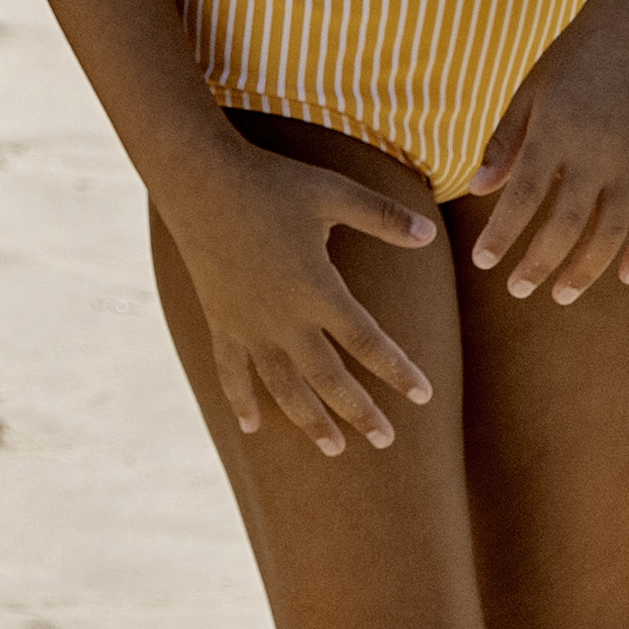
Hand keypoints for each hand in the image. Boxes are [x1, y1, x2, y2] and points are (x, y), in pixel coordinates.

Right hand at [170, 136, 440, 453]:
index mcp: (317, 290)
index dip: (397, 371)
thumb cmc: (273, 183)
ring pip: (283, 388)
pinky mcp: (220, 322)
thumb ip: (384, 217)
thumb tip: (429, 234)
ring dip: (310, 420)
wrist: (199, 180)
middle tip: (386, 440)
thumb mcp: (335, 193)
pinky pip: (232, 374)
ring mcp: (248, 326)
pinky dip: (242, 402)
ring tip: (334, 448)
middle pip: (328, 379)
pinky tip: (253, 428)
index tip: (424, 395)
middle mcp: (283, 319)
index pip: (367, 342)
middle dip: (359, 412)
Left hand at [461, 18, 628, 306]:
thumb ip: (506, 141)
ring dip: (585, 270)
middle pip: (565, 226)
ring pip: (610, 233)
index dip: (503, 236)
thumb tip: (479, 192)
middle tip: (518, 289)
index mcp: (556, 130)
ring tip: (562, 295)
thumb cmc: (576, 55)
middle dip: (539, 265)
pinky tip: (625, 276)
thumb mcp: (531, 90)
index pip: (524, 198)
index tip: (484, 263)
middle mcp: (596, 150)